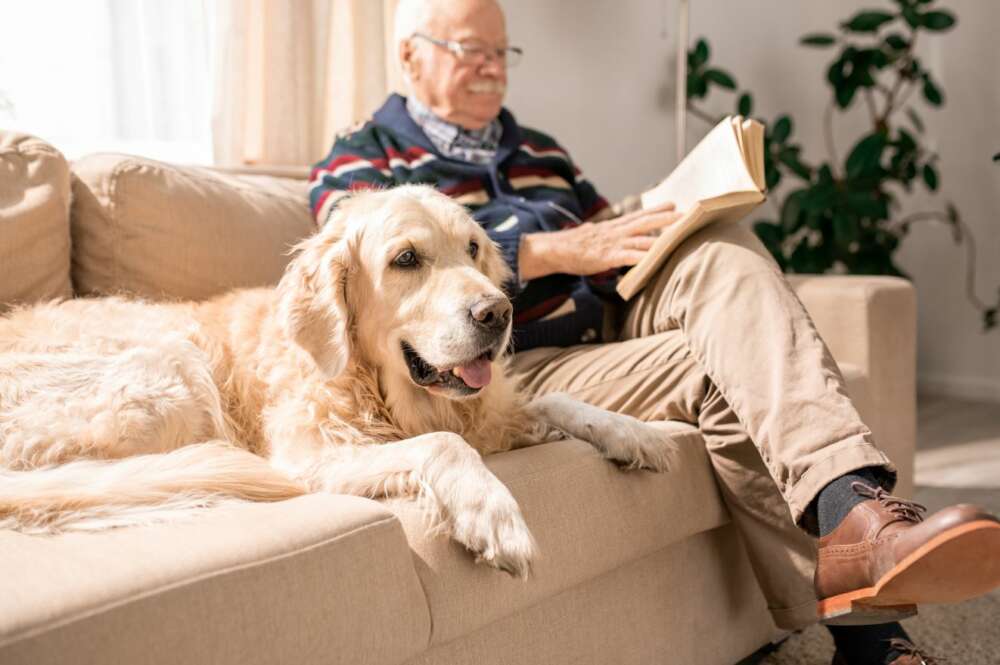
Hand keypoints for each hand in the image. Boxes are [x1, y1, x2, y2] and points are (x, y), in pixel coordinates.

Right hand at [518, 202, 680, 279]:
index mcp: (612, 227)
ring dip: (662, 237)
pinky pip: (629, 257)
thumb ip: (607, 238)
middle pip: (645, 222)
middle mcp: (615, 232)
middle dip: (667, 218)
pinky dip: (643, 257)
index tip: (673, 203)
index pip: (638, 215)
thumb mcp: (593, 237)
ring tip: (679, 236)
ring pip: (642, 238)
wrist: (553, 250)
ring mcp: (612, 243)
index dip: (656, 209)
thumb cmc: (571, 247)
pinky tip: (655, 258)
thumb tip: (614, 241)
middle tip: (687, 214)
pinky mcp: (607, 257)